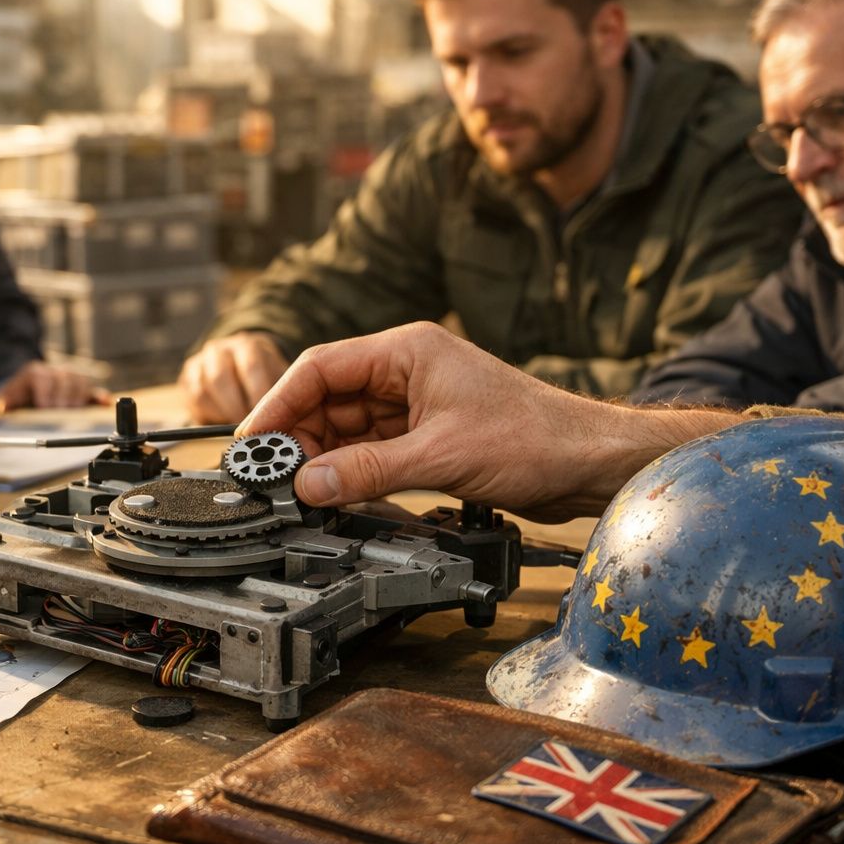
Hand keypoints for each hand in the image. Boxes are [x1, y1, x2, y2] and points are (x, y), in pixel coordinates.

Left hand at [0, 360, 104, 415]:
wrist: (27, 386)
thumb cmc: (17, 395)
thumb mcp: (2, 397)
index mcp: (35, 373)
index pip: (44, 377)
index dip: (46, 391)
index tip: (45, 405)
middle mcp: (55, 371)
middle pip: (65, 377)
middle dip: (64, 394)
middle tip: (61, 409)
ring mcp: (70, 378)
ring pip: (80, 380)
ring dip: (79, 394)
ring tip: (75, 409)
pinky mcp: (81, 387)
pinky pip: (92, 389)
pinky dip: (99, 396)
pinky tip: (104, 402)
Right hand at [179, 332, 289, 423]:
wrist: (239, 362)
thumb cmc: (263, 374)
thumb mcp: (277, 376)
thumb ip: (280, 393)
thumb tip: (283, 421)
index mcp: (246, 345)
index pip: (251, 367)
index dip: (257, 395)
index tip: (266, 417)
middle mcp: (219, 350)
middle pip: (220, 379)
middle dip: (235, 408)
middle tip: (248, 427)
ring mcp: (199, 363)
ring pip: (202, 391)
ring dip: (221, 413)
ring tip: (236, 425)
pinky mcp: (187, 379)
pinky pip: (194, 401)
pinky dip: (208, 415)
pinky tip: (223, 419)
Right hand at [239, 322, 743, 521]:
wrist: (589, 464)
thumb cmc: (536, 438)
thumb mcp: (440, 456)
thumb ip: (368, 471)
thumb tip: (309, 484)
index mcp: (407, 351)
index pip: (320, 367)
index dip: (279, 403)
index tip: (253, 440)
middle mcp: (406, 370)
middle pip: (327, 399)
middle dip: (298, 437)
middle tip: (272, 476)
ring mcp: (415, 404)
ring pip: (346, 428)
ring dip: (322, 458)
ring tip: (299, 491)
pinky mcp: (426, 435)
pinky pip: (371, 450)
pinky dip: (350, 471)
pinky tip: (334, 492)